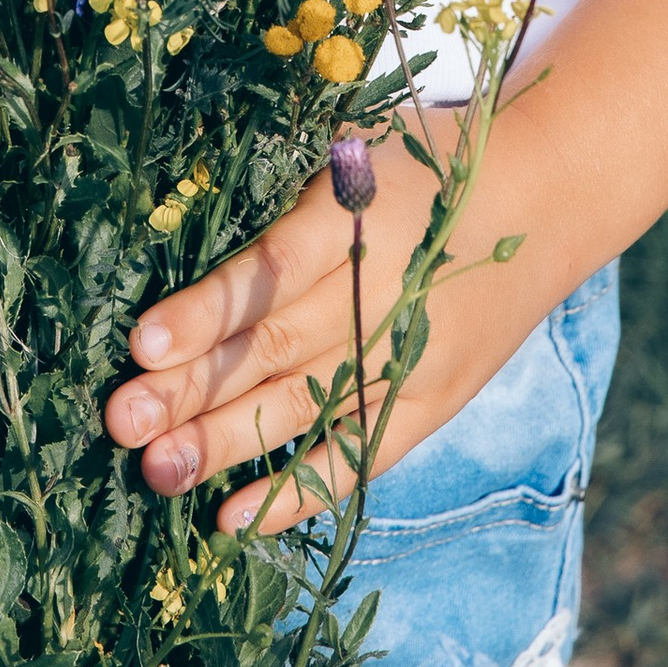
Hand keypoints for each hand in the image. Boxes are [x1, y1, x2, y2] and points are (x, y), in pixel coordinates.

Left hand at [103, 110, 553, 532]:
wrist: (548, 196)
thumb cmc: (425, 161)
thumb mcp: (357, 148)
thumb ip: (282, 192)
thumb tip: (168, 221)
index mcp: (355, 221)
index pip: (268, 275)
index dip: (204, 311)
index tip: (141, 343)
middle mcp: (379, 296)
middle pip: (272, 352)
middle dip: (191, 390)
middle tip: (120, 420)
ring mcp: (407, 357)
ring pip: (303, 409)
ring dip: (225, 443)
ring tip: (154, 470)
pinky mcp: (431, 400)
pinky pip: (357, 454)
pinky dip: (298, 489)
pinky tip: (232, 518)